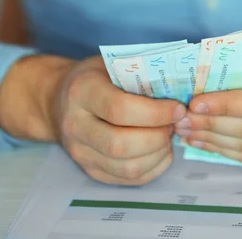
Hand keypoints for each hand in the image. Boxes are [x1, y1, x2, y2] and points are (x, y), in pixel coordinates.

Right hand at [0, 55, 186, 184]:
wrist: (59, 99)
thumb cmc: (96, 77)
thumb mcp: (113, 63)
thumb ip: (141, 74)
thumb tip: (182, 88)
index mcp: (82, 91)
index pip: (119, 109)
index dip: (155, 112)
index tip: (178, 108)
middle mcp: (76, 125)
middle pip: (122, 145)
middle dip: (158, 137)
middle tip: (175, 123)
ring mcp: (80, 153)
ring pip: (127, 167)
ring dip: (159, 154)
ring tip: (169, 135)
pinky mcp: (90, 171)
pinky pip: (128, 179)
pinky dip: (154, 167)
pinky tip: (162, 150)